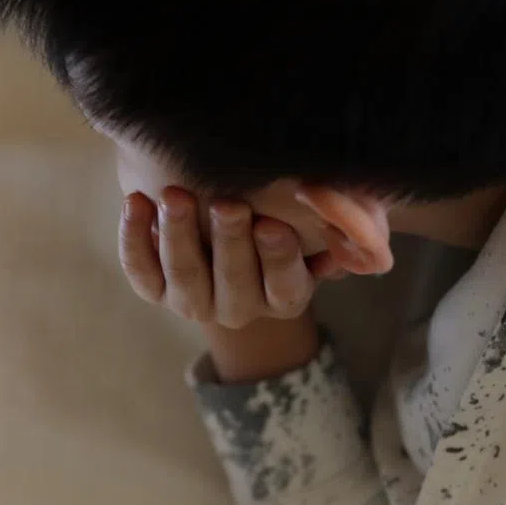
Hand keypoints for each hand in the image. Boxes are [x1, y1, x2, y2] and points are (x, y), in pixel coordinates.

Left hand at [119, 187, 337, 328]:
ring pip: (184, 277)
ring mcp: (193, 302)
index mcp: (284, 297)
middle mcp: (238, 308)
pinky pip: (141, 271)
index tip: (273, 225)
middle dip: (230, 241)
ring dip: (179, 236)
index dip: (279, 258)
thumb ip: (348, 226)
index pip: (285, 286)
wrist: (228, 222)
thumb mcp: (323, 219)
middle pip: (234, 281)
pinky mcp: (156, 289)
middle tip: (227, 203)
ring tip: (175, 196)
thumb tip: (371, 248)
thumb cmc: (287, 212)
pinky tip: (136, 202)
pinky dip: (133, 238)